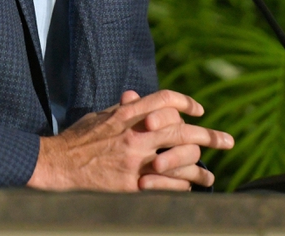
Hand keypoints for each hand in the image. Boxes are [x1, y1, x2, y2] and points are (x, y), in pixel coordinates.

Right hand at [26, 89, 233, 191]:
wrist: (55, 165)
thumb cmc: (76, 139)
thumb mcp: (99, 116)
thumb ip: (122, 109)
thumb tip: (137, 97)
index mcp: (127, 115)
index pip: (165, 100)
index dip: (186, 103)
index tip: (200, 110)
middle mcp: (134, 136)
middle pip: (181, 131)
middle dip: (209, 136)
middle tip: (228, 141)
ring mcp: (134, 162)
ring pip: (179, 161)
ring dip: (200, 168)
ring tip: (211, 176)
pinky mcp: (130, 186)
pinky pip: (166, 187)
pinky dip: (180, 187)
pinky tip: (187, 188)